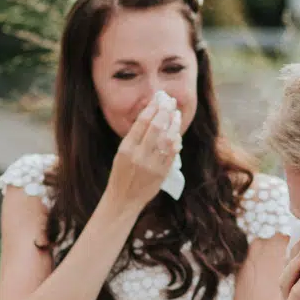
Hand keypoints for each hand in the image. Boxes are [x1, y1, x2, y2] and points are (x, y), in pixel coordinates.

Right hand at [103, 96, 181, 214]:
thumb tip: (151, 117)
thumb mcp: (121, 154)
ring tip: (177, 114)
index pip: (142, 122)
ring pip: (167, 139)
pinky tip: (177, 133)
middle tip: (171, 101)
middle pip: (156, 127)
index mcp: (126, 148)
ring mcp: (152, 165)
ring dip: (174, 124)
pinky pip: (173, 153)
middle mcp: (139, 155)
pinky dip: (176, 141)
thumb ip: (135, 138)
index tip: (159, 99)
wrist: (123, 200)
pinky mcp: (162, 173)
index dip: (152, 108)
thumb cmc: (121, 175)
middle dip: (165, 111)